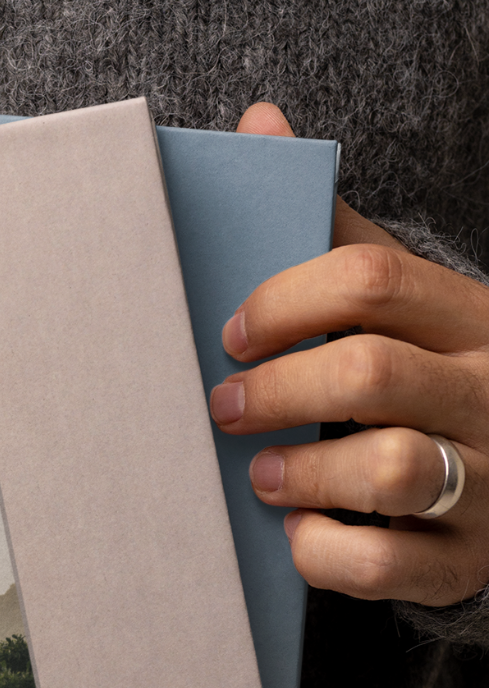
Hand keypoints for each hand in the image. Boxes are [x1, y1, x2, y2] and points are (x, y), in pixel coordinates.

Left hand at [212, 103, 488, 605]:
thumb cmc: (427, 378)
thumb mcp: (402, 303)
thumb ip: (333, 234)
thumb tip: (258, 122)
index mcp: (470, 315)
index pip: (371, 279)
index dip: (282, 302)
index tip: (231, 335)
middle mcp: (488, 392)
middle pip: (367, 373)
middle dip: (276, 391)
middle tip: (225, 408)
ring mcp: (487, 482)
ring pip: (386, 470)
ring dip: (300, 473)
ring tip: (262, 474)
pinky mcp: (464, 560)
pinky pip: (382, 566)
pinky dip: (322, 552)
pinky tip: (300, 532)